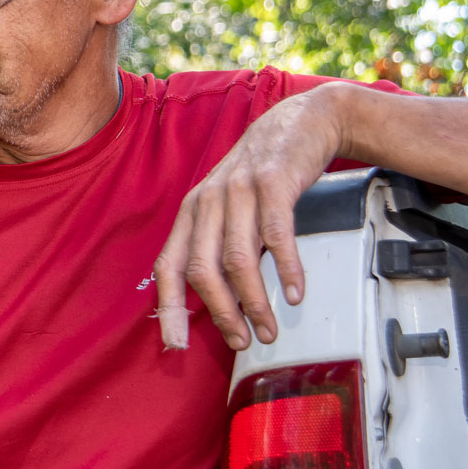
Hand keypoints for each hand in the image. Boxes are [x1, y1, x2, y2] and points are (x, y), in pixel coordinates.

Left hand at [154, 86, 345, 350]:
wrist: (299, 124)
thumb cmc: (262, 178)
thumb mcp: (229, 209)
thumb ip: (219, 247)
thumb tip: (222, 305)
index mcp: (191, 214)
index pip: (168, 267)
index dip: (168, 308)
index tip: (176, 344)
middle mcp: (207, 202)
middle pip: (202, 269)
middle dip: (220, 313)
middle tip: (242, 340)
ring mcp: (238, 191)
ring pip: (237, 258)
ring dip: (254, 301)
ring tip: (269, 327)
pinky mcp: (273, 183)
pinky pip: (276, 234)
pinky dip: (286, 268)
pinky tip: (296, 292)